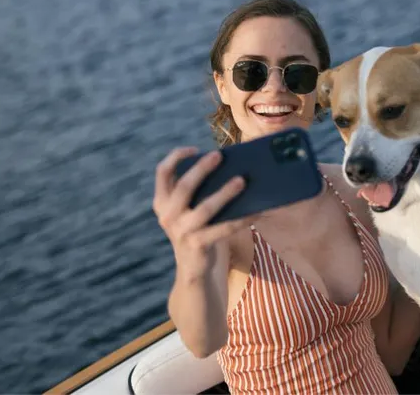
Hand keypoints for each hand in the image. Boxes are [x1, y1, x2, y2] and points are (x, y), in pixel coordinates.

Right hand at [153, 147, 249, 280]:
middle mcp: (168, 216)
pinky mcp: (197, 246)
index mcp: (163, 202)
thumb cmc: (197, 230)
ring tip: (242, 181)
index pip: (162, 173)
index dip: (176, 157)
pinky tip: (256, 211)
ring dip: (225, 193)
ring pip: (205, 208)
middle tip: (219, 155)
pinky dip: (242, 219)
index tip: (195, 149)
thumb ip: (197, 192)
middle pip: (183, 187)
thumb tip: (229, 166)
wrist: (194, 270)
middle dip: (202, 168)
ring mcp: (181, 232)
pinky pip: (223, 229)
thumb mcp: (188, 210)